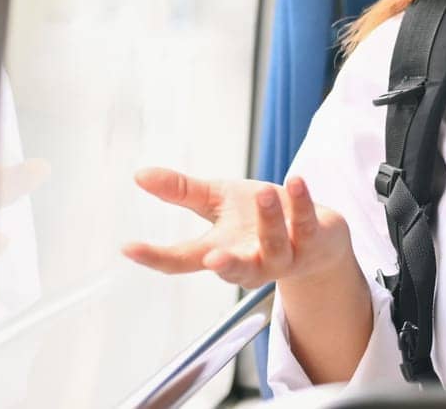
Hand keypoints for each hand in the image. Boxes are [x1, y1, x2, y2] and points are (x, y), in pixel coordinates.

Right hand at [122, 168, 353, 290]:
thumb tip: (140, 175)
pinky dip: (301, 203)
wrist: (316, 235)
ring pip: (274, 245)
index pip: (182, 261)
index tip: (128, 248)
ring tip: (262, 192)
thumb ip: (182, 192)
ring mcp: (284, 255)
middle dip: (226, 266)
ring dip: (268, 220)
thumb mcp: (218, 202)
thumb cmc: (259, 218)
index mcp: (221, 251)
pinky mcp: (312, 241)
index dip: (155, 257)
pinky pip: (306, 224)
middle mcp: (250, 261)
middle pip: (235, 271)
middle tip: (212, 259)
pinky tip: (296, 182)